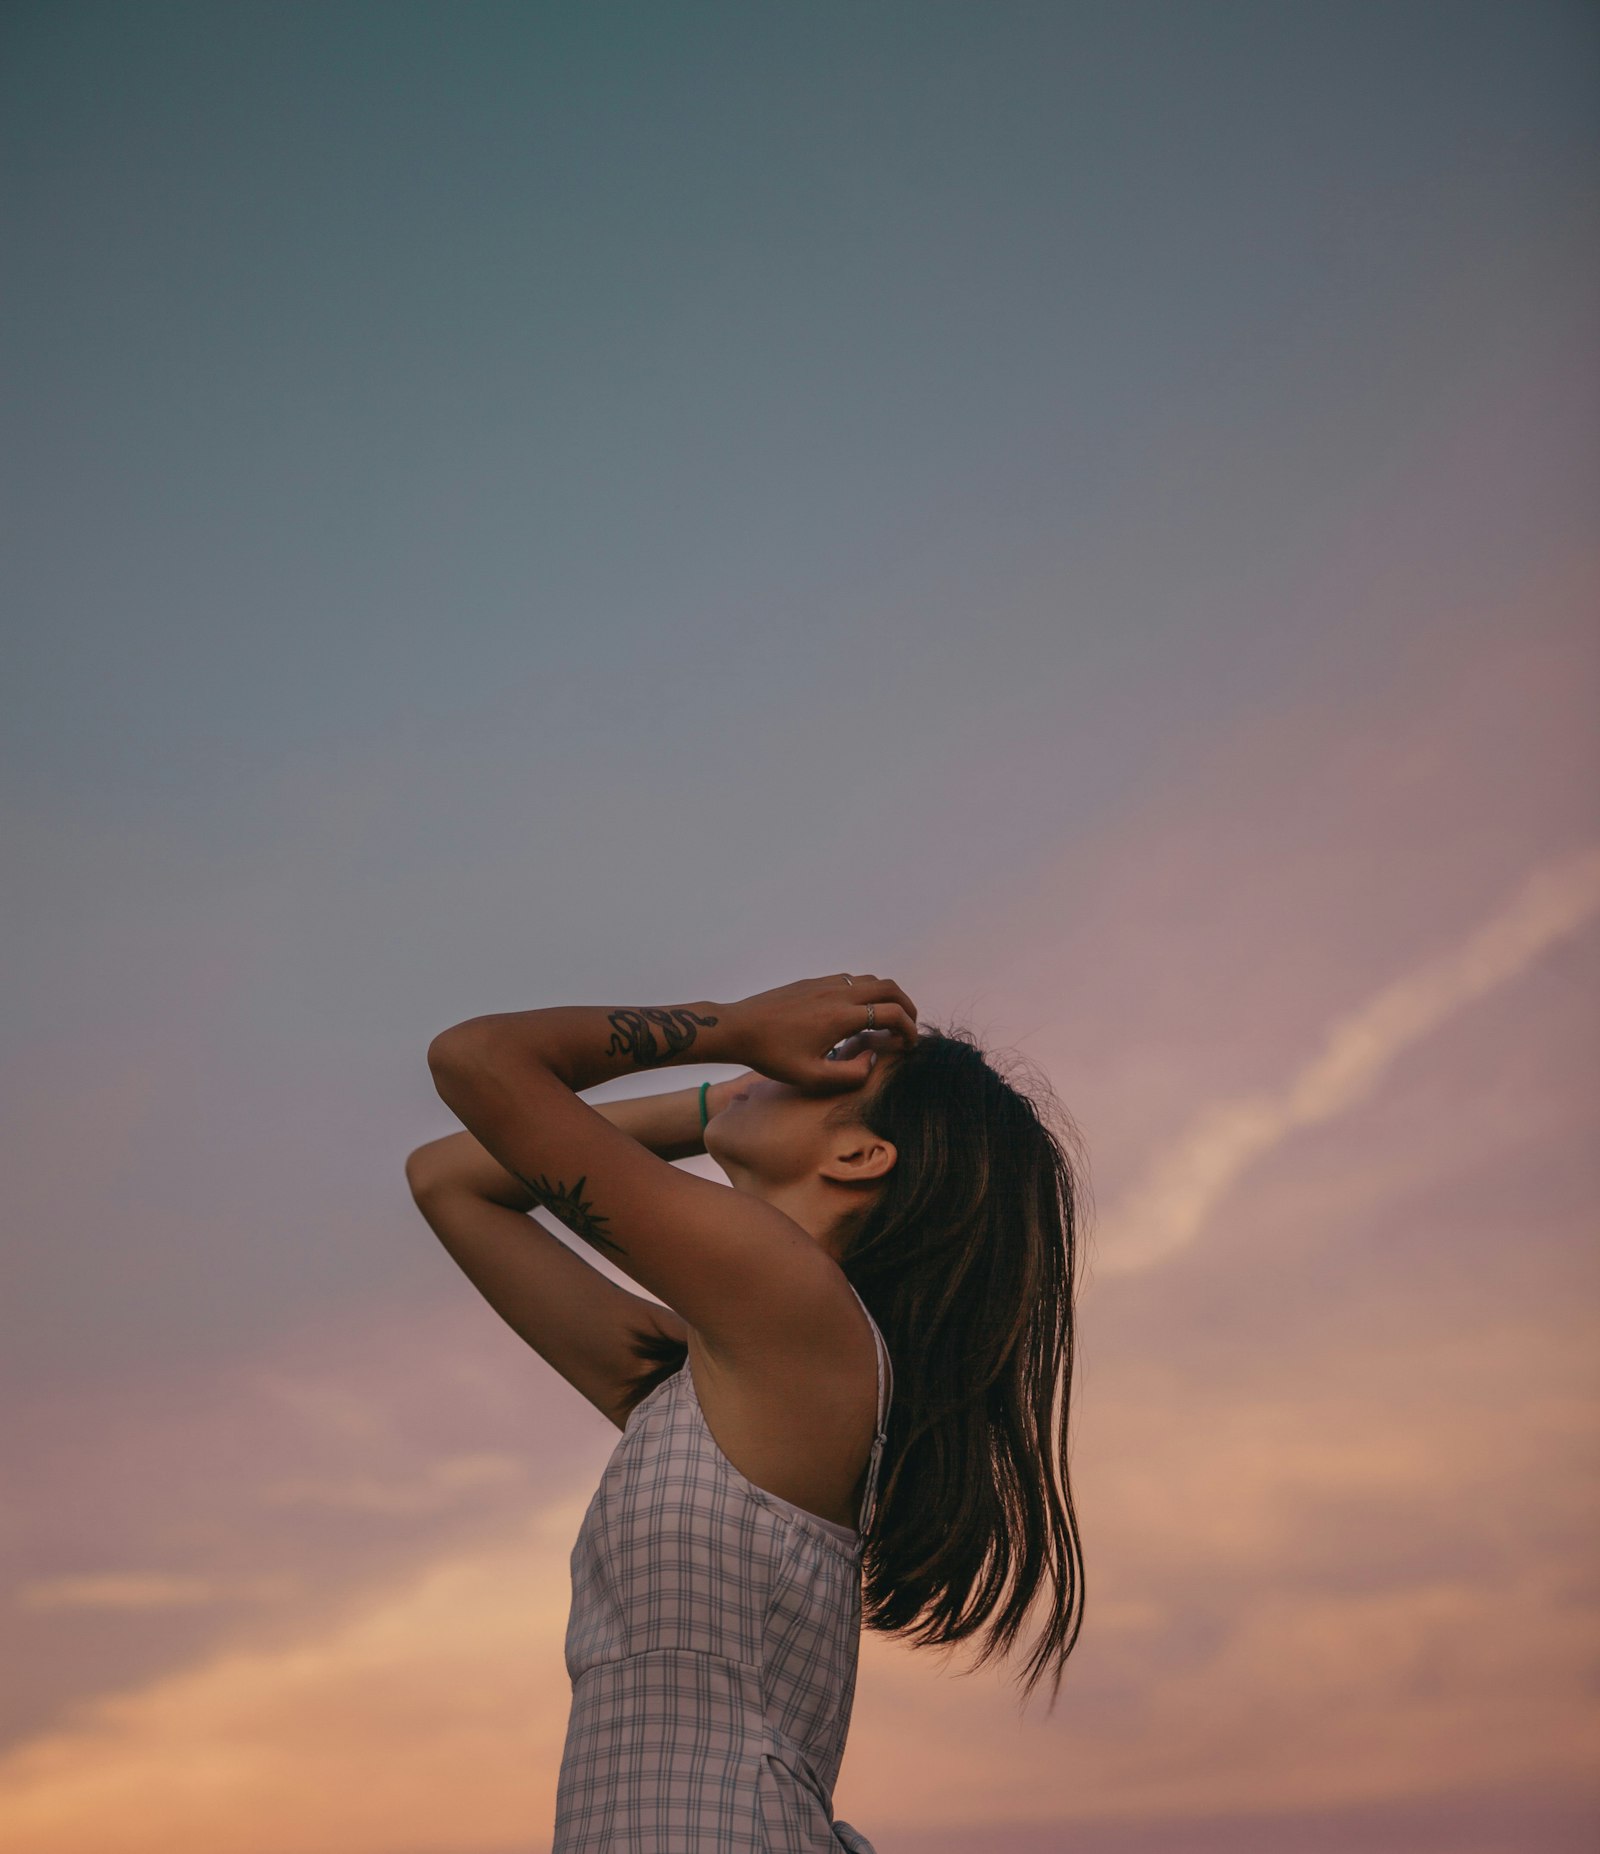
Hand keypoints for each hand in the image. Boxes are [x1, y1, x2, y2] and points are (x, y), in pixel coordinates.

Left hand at [722, 973, 917, 1092]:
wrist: (739, 1029)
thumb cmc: (772, 1056)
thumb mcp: (812, 1077)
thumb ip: (850, 1073)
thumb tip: (873, 1058)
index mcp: (842, 1016)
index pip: (892, 1014)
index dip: (909, 1030)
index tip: (910, 1045)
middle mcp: (838, 993)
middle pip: (889, 988)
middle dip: (906, 1006)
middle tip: (908, 1027)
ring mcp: (825, 983)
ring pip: (871, 979)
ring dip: (886, 997)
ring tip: (886, 1020)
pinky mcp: (812, 982)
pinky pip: (850, 979)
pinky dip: (865, 992)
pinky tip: (856, 1013)